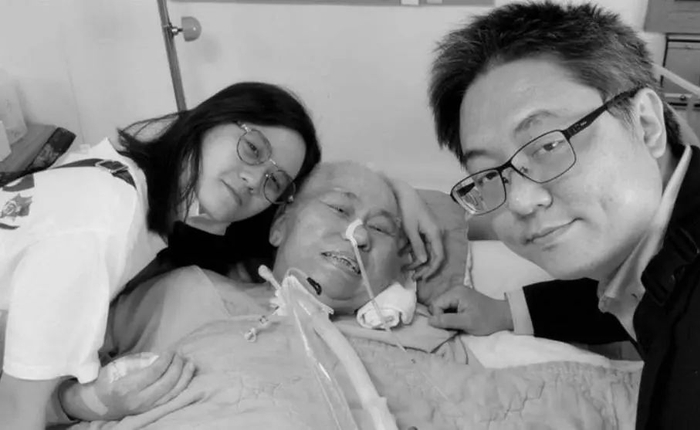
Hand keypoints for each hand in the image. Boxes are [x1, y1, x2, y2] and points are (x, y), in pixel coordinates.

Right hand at [60, 352, 194, 420]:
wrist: (100, 404)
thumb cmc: (108, 381)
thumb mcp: (116, 368)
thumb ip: (138, 362)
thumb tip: (160, 356)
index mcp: (127, 387)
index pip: (154, 372)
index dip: (166, 360)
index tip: (170, 350)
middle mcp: (139, 400)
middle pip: (166, 383)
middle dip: (177, 366)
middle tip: (179, 354)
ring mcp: (146, 408)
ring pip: (172, 393)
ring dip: (184, 376)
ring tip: (189, 363)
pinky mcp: (152, 411)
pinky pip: (171, 399)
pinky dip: (182, 387)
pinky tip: (187, 376)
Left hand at [388, 177, 444, 279]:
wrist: (403, 192)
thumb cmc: (406, 208)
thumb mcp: (410, 228)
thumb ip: (417, 245)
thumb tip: (424, 260)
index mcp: (435, 232)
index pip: (439, 256)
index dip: (432, 269)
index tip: (422, 278)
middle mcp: (436, 233)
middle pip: (434, 256)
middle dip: (423, 268)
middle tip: (412, 277)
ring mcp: (430, 231)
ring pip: (427, 251)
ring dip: (416, 260)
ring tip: (404, 268)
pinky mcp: (423, 229)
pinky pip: (421, 244)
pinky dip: (413, 251)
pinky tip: (402, 255)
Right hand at [428, 284, 512, 334]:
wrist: (503, 316)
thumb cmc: (487, 320)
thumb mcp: (467, 322)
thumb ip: (447, 321)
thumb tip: (429, 321)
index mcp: (455, 292)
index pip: (435, 305)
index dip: (438, 317)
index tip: (450, 327)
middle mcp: (454, 289)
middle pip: (437, 304)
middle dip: (442, 317)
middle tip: (454, 326)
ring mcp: (457, 293)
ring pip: (442, 306)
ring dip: (446, 317)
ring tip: (457, 323)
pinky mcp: (460, 298)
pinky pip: (448, 306)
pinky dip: (451, 315)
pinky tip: (459, 320)